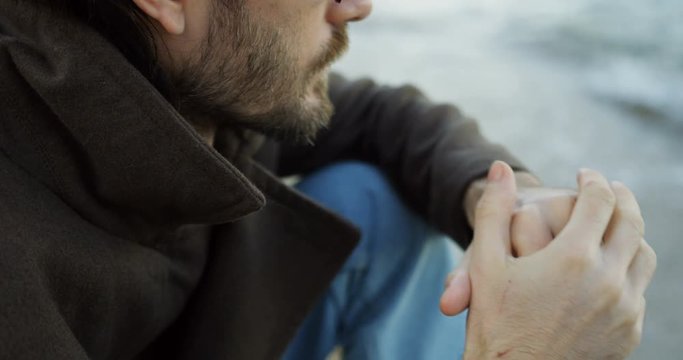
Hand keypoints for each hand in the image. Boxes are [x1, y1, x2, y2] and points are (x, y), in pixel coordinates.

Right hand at [453, 162, 655, 358]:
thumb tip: (499, 168)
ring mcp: (624, 309)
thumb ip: (493, 209)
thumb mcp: (485, 262)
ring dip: (631, 233)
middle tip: (610, 189)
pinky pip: (639, 290)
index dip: (593, 180)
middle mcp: (608, 280)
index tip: (585, 175)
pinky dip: (629, 270)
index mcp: (572, 257)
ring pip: (644, 255)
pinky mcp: (629, 333)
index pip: (600, 200)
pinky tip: (608, 269)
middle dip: (621, 198)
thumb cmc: (494, 320)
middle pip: (632, 222)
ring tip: (614, 226)